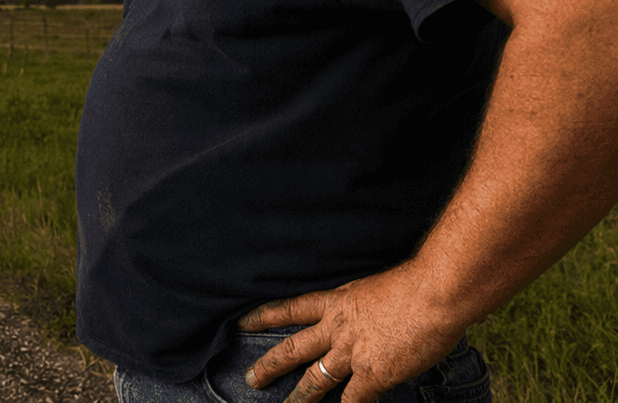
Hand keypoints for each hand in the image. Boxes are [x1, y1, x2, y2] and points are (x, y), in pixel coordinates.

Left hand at [238, 261, 467, 402]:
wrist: (434, 294)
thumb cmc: (416, 284)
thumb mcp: (376, 288)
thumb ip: (366, 307)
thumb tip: (372, 320)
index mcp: (337, 302)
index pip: (291, 309)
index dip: (264, 317)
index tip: (242, 323)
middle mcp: (337, 328)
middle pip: (293, 348)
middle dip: (270, 365)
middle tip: (251, 378)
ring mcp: (352, 353)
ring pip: (316, 379)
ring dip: (299, 397)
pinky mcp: (373, 375)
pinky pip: (352, 401)